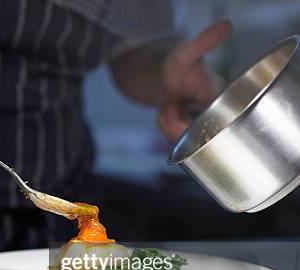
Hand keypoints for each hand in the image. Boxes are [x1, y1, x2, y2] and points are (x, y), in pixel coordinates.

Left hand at [158, 19, 232, 140]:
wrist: (148, 70)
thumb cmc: (168, 62)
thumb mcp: (182, 55)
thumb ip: (202, 44)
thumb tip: (226, 25)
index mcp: (223, 97)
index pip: (216, 127)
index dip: (192, 126)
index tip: (174, 109)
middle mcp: (217, 110)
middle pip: (200, 138)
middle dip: (176, 126)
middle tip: (168, 106)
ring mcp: (203, 119)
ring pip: (186, 141)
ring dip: (169, 126)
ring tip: (167, 106)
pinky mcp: (190, 126)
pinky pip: (179, 140)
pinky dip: (167, 128)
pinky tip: (166, 112)